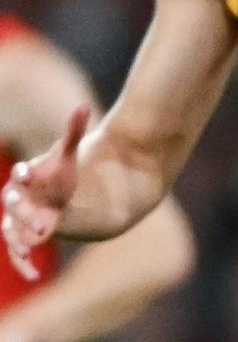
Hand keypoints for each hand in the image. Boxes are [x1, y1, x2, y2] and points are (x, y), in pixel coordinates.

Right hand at [2, 105, 88, 279]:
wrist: (65, 197)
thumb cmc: (63, 174)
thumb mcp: (69, 155)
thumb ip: (73, 131)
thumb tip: (84, 105)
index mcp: (25, 178)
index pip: (21, 175)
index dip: (24, 173)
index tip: (29, 172)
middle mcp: (17, 200)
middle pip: (14, 204)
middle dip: (23, 210)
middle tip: (42, 218)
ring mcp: (18, 220)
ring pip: (12, 231)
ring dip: (18, 239)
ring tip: (28, 249)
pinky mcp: (25, 238)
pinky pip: (18, 251)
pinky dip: (22, 262)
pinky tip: (34, 274)